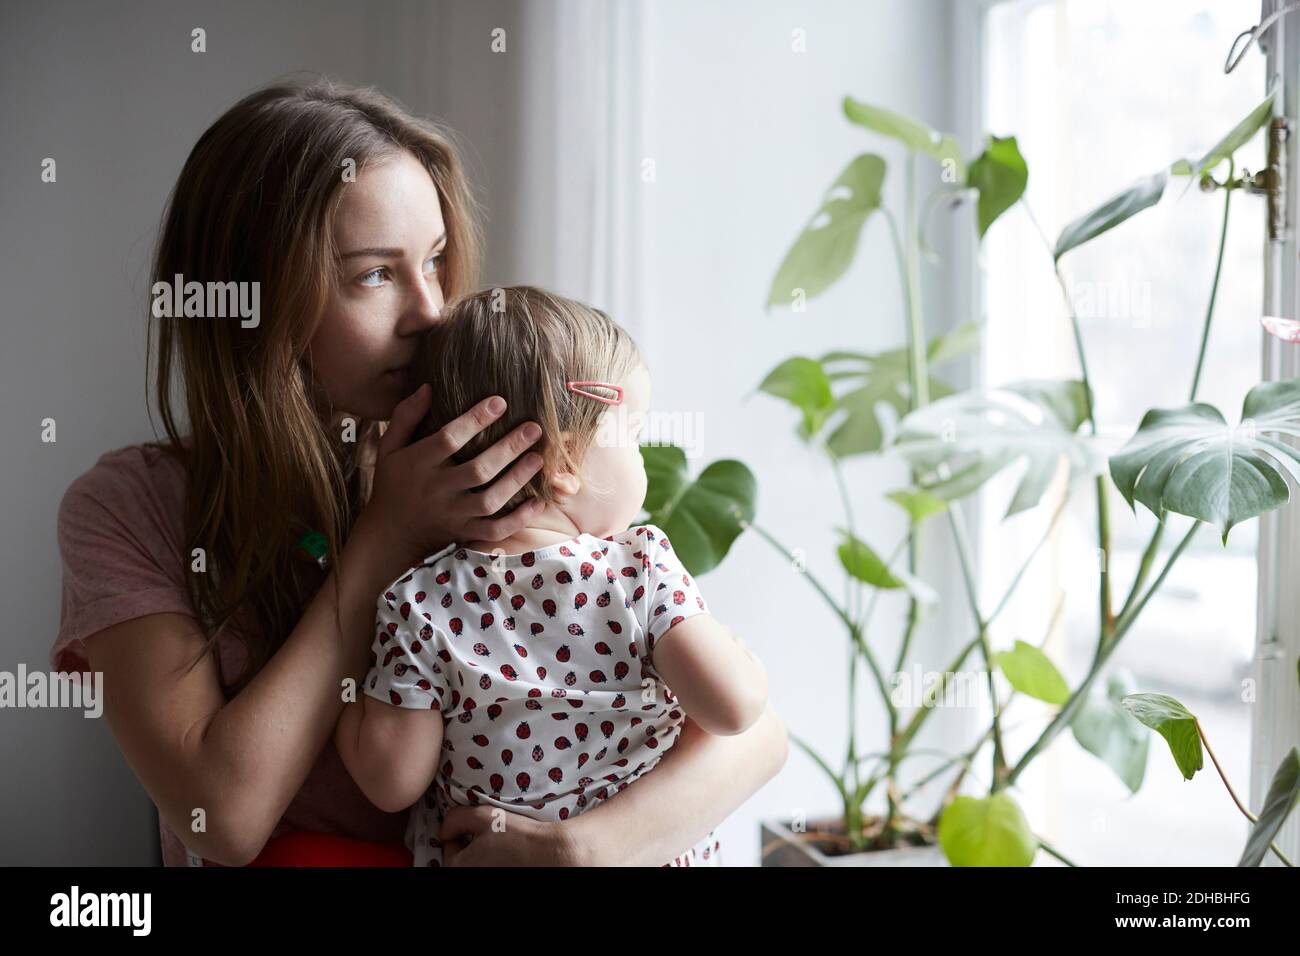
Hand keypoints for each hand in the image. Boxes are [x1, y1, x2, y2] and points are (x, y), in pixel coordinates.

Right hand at [363, 385, 545, 565]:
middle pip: (477, 470)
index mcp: (418, 464)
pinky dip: (518, 520)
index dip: (475, 420)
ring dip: (517, 480)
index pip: (449, 439)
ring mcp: (452, 515)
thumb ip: (406, 416)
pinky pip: (494, 530)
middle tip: (533, 428)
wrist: (389, 534)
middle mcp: (436, 490)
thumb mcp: (390, 447)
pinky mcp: (463, 533)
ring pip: (490, 501)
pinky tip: (538, 502)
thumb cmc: (393, 482)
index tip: (501, 402)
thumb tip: (428, 387)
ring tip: (538, 458)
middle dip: (508, 448)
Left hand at [438, 805, 583, 865]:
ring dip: (482, 851)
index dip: (462, 829)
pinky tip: (508, 851)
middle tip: (489, 831)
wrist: (546, 852)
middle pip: (462, 855)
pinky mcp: (501, 875)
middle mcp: (469, 876)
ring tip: (500, 840)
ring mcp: (485, 878)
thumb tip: (445, 829)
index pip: (449, 844)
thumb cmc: (514, 835)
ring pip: (476, 862)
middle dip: (470, 842)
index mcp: (458, 866)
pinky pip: (490, 866)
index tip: (478, 824)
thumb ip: (454, 819)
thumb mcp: (481, 816)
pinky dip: (495, 859)